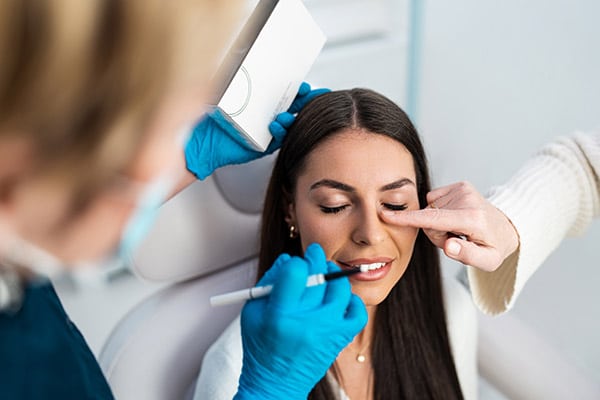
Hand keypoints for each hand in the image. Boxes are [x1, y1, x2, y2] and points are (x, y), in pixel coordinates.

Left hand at [185, 82, 328, 178]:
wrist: (201, 139)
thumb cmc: (210, 114)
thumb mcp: (227, 89)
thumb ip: (238, 74)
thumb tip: (242, 51)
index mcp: (261, 102)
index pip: (285, 93)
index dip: (298, 90)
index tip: (305, 86)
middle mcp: (266, 116)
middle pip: (293, 107)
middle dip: (304, 102)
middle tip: (309, 96)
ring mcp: (267, 130)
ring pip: (290, 123)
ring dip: (292, 117)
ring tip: (286, 113)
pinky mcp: (264, 145)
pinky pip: (279, 139)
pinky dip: (281, 131)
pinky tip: (274, 124)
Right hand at [235, 244, 366, 399]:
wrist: (276, 384)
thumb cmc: (262, 348)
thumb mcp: (253, 312)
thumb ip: (269, 281)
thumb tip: (288, 259)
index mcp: (280, 314)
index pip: (296, 271)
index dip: (296, 262)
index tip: (296, 263)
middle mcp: (306, 321)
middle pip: (320, 275)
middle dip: (316, 260)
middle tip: (313, 257)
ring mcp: (327, 329)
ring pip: (340, 288)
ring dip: (333, 276)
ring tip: (325, 277)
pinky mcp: (340, 338)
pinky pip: (357, 311)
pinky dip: (352, 300)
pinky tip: (339, 300)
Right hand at [381, 181, 518, 270]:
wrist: (507, 226)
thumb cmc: (494, 247)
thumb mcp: (488, 261)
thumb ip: (467, 256)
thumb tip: (449, 246)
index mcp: (472, 219)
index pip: (434, 219)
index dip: (408, 218)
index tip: (387, 215)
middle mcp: (467, 200)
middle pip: (429, 218)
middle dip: (435, 233)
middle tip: (455, 239)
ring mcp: (463, 189)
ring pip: (430, 210)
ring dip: (438, 223)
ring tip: (458, 229)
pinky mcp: (460, 185)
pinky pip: (434, 200)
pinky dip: (440, 211)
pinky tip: (455, 216)